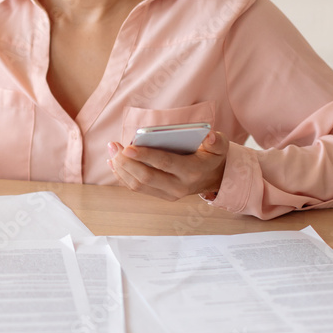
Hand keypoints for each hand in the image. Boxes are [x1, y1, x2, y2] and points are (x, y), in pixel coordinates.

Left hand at [107, 131, 228, 201]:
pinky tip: (114, 163)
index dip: (145, 156)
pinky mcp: (161, 195)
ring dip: (121, 168)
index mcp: (191, 171)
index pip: (164, 163)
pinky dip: (123, 176)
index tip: (128, 147)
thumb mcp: (220, 146)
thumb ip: (216, 141)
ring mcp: (169, 194)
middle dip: (126, 162)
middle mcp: (179, 186)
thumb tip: (209, 137)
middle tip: (113, 145)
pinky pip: (137, 188)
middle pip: (146, 177)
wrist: (214, 178)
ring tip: (112, 151)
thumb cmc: (212, 156)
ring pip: (138, 185)